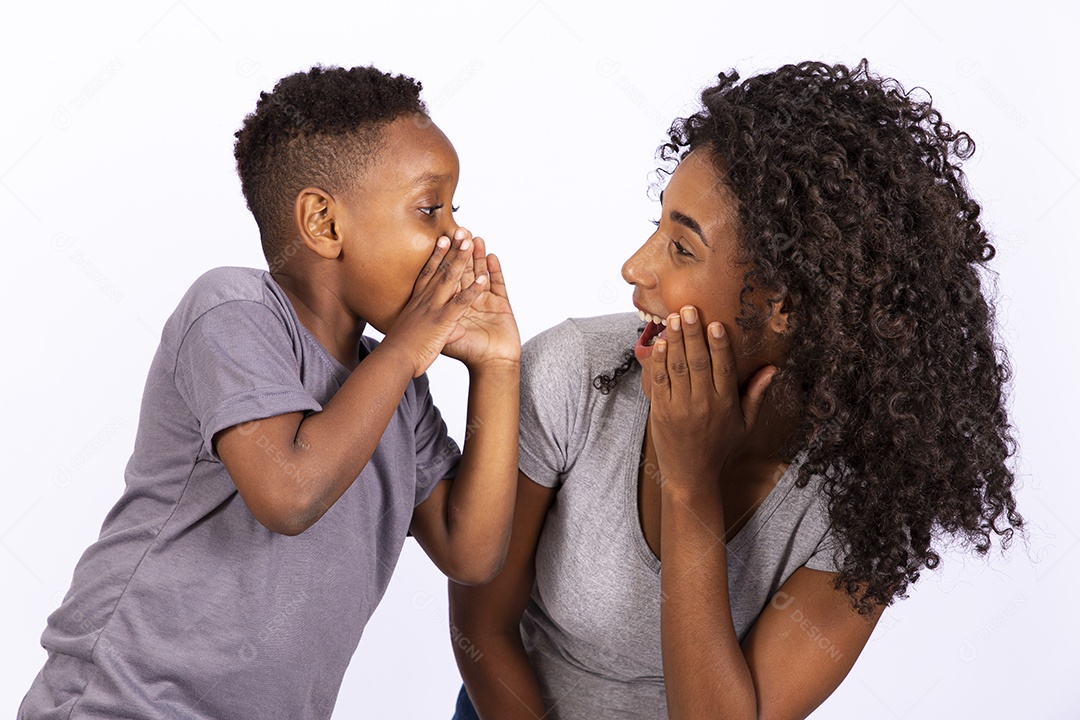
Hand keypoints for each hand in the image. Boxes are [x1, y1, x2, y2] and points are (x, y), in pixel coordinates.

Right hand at [383, 232, 488, 377]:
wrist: (393, 361)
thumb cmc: (398, 352)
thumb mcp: (410, 334)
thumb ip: (425, 326)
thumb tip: (438, 325)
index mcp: (416, 303)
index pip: (427, 273)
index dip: (436, 256)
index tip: (442, 240)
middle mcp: (424, 300)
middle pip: (440, 269)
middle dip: (452, 249)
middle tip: (460, 231)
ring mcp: (434, 308)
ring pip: (450, 278)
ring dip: (462, 259)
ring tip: (471, 242)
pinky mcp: (443, 320)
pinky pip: (462, 302)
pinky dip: (473, 290)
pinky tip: (484, 278)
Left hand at [440, 229, 520, 370]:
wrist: (492, 366)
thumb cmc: (469, 354)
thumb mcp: (447, 338)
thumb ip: (440, 323)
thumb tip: (429, 312)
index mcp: (453, 305)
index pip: (447, 278)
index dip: (445, 260)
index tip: (441, 241)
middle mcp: (468, 300)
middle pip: (464, 271)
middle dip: (462, 251)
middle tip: (460, 230)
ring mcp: (485, 301)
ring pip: (480, 273)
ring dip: (478, 256)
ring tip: (475, 238)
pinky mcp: (501, 305)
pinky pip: (498, 284)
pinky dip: (495, 270)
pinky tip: (492, 257)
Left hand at [648, 305, 775, 495]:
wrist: (691, 474)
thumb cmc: (721, 447)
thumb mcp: (745, 424)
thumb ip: (756, 394)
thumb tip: (773, 368)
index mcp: (725, 404)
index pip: (723, 369)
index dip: (719, 345)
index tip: (716, 324)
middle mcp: (703, 404)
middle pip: (698, 363)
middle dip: (693, 334)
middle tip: (689, 309)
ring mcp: (680, 407)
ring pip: (678, 368)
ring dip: (675, 341)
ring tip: (674, 318)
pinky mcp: (661, 411)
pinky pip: (660, 381)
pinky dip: (659, 361)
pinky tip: (661, 342)